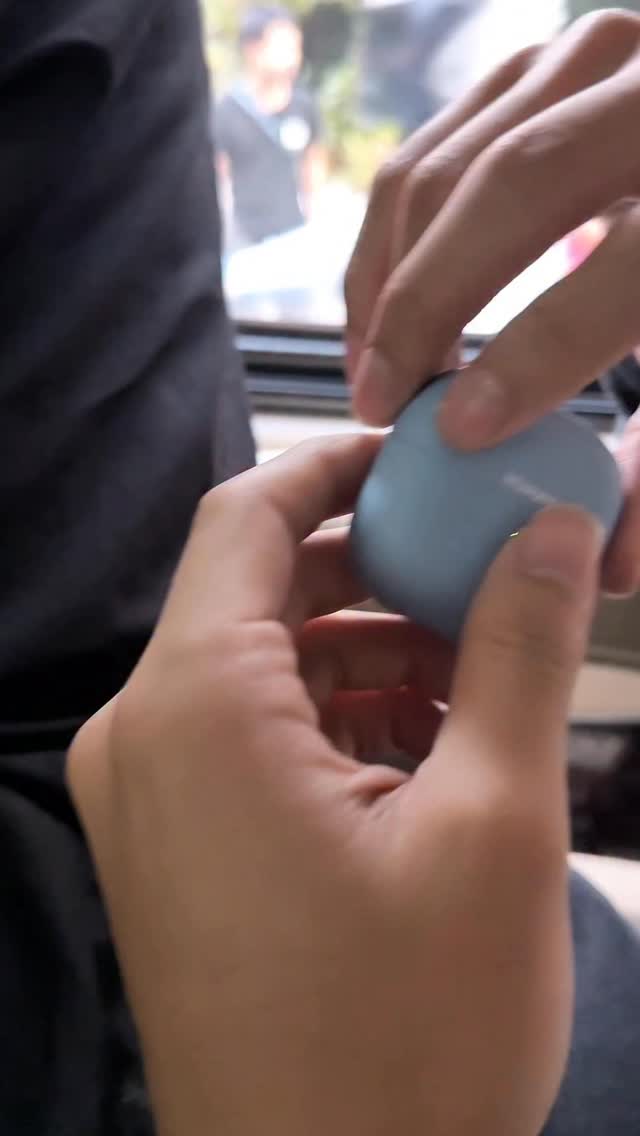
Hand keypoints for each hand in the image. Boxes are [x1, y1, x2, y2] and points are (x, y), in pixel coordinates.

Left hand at [68, 436, 602, 1135]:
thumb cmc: (406, 1045)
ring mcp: (151, 801)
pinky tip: (435, 746)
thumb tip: (552, 534)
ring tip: (483, 674)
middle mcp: (144, 740)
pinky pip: (254, 737)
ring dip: (371, 650)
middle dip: (378, 569)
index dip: (340, 466)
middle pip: (261, 587)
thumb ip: (522, 649)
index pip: (248, 514)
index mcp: (195, 706)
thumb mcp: (494, 822)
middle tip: (487, 572)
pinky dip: (340, 718)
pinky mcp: (178, 851)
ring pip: (266, 665)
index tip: (427, 460)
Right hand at [345, 9, 639, 593]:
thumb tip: (607, 563)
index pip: (621, 268)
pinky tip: (384, 312)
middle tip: (382, 406)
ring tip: (373, 370)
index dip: (533, 356)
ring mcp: (581, 64)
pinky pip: (427, 150)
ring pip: (442, 165)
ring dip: (384, 277)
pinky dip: (389, 239)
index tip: (460, 433)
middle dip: (422, 307)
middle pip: (503, 188)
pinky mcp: (529, 72)